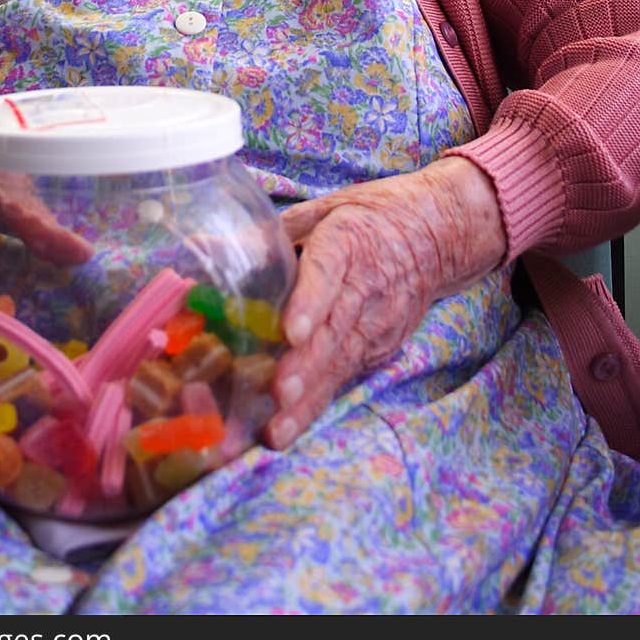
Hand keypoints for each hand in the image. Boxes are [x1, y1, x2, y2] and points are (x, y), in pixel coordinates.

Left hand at [264, 156, 505, 449]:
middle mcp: (366, 286)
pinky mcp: (379, 349)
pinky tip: (287, 429)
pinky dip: (315, 404)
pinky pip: (343, 376)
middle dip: (304, 366)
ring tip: (276, 428)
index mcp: (348, 241)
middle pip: (334, 329)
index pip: (328, 271)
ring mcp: (377, 322)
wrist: (438, 235)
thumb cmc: (368, 218)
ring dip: (307, 398)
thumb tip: (200, 251)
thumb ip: (267, 237)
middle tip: (276, 395)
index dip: (309, 302)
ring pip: (340, 362)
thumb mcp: (321, 211)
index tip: (290, 332)